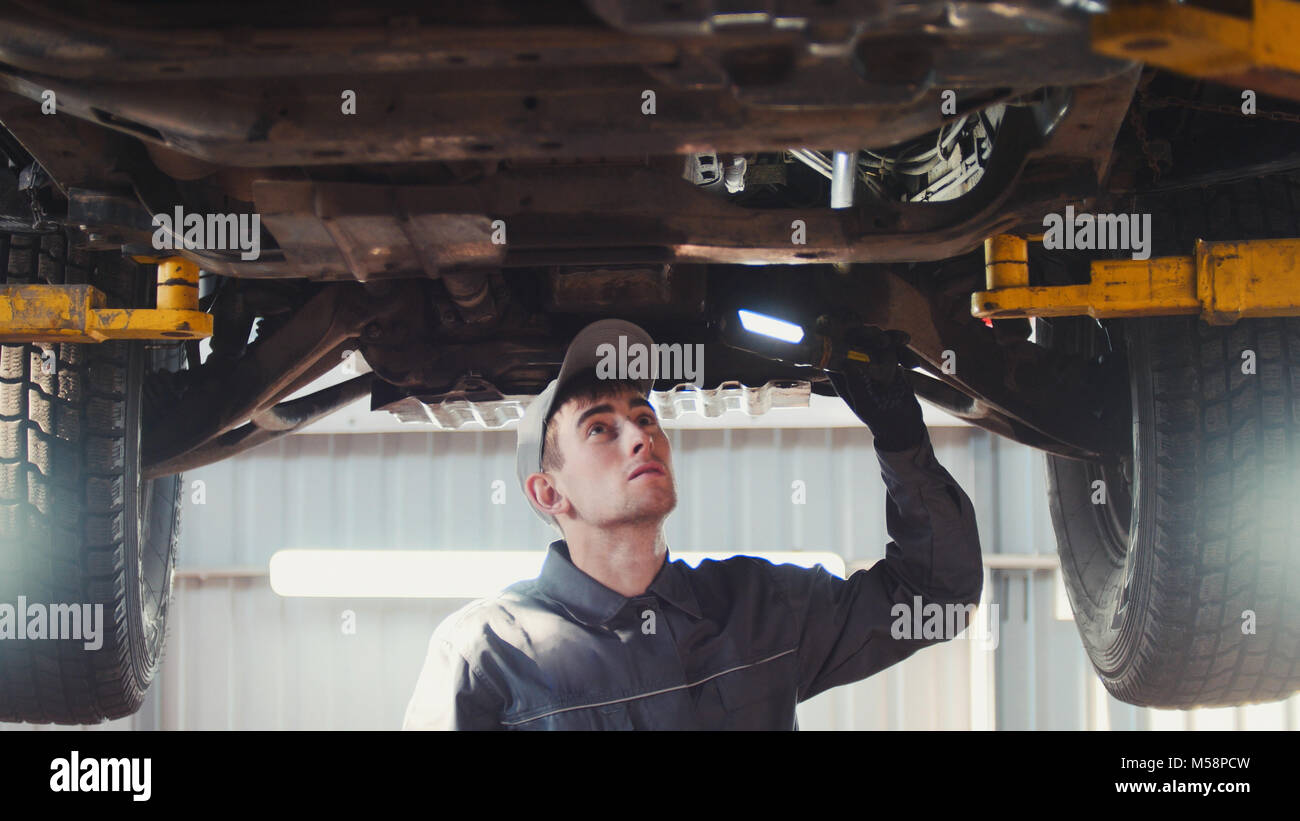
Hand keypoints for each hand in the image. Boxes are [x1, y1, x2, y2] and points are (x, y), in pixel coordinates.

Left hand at [823, 326, 925, 451]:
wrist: (904, 424)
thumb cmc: (880, 419)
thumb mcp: (866, 405)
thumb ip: (856, 385)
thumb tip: (847, 363)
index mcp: (842, 375)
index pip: (835, 351)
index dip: (839, 338)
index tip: (851, 332)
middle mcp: (855, 365)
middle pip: (856, 339)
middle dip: (869, 334)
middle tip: (884, 339)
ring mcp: (873, 361)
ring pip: (877, 340)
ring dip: (891, 338)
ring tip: (904, 341)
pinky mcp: (890, 360)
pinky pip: (895, 348)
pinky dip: (905, 352)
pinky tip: (913, 365)